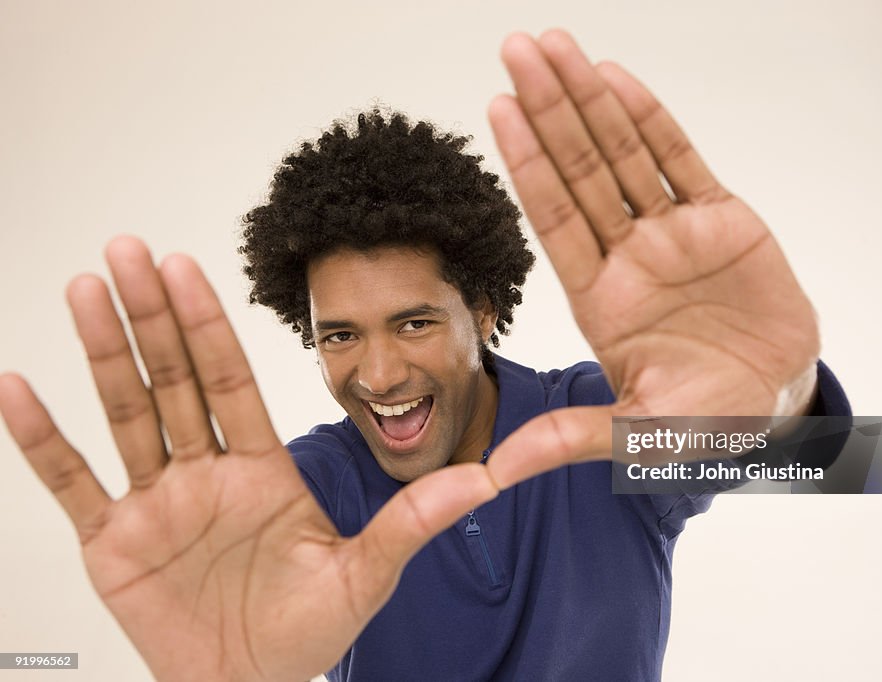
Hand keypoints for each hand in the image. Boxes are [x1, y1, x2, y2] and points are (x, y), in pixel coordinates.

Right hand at [0, 237, 496, 681]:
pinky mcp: (114, 545)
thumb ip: (414, 520)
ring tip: (82, 289)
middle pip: (176, 380)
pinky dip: (43, 439)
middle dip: (154, 317)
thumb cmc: (309, 631)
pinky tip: (17, 386)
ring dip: (104, 353)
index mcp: (264, 469)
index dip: (209, 325)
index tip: (189, 266)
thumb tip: (486, 479)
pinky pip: (72, 483)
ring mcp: (157, 504)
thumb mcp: (367, 572)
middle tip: (128, 249)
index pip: (233, 381)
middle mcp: (207, 473)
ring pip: (125, 414)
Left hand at [486, 31, 820, 485]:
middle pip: (578, 169)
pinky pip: (680, 162)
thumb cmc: (707, 417)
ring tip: (555, 47)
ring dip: (589, 101)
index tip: (498, 111)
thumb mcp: (640, 432)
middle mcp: (627, 254)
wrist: (778, 398)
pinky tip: (619, 81)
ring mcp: (671, 232)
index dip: (526, 164)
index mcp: (600, 296)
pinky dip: (652, 122)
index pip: (553, 217)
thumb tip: (497, 470)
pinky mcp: (720, 220)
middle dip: (548, 110)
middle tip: (516, 49)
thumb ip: (574, 437)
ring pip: (621, 154)